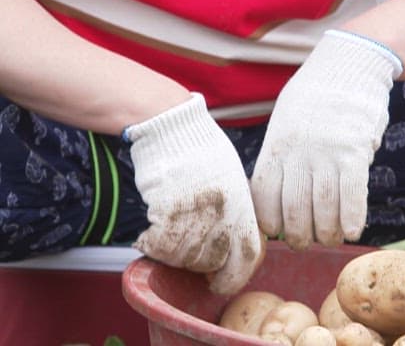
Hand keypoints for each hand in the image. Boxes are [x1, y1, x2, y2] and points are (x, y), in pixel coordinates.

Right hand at [126, 93, 263, 293]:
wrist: (173, 127)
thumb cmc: (202, 149)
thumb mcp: (234, 178)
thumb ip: (237, 211)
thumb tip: (235, 240)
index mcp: (243, 205)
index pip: (249, 255)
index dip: (236, 276)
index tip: (222, 283)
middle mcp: (222, 213)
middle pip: (213, 261)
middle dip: (201, 266)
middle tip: (190, 256)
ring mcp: (195, 213)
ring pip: (185, 257)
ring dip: (175, 255)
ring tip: (169, 237)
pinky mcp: (165, 210)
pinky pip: (159, 245)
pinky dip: (152, 246)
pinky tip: (149, 234)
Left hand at [250, 31, 401, 249]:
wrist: (349, 64)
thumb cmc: (315, 97)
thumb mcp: (285, 119)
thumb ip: (281, 154)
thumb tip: (277, 192)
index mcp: (277, 145)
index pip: (265, 194)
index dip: (269, 220)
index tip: (276, 231)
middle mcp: (298, 153)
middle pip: (293, 208)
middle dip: (298, 235)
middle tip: (304, 242)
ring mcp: (326, 153)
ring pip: (323, 208)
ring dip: (327, 232)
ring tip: (330, 239)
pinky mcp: (354, 152)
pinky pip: (352, 195)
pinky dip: (352, 218)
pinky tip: (352, 232)